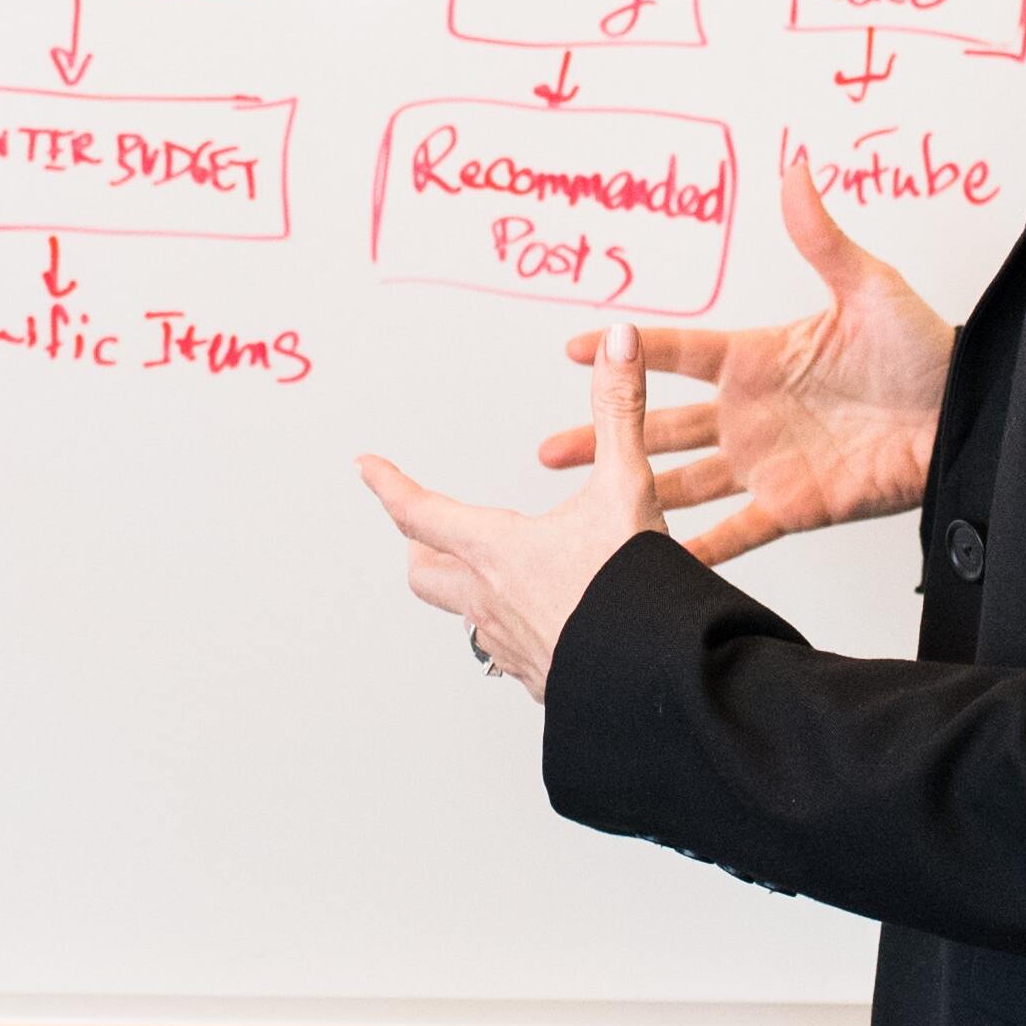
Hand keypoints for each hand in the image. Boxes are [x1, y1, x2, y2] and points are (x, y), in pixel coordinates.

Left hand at [359, 318, 663, 698]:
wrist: (661, 682)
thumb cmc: (636, 590)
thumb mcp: (629, 487)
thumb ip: (620, 412)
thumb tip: (619, 343)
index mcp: (496, 551)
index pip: (419, 512)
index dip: (388, 485)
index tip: (365, 466)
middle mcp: (490, 602)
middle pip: (425, 574)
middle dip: (418, 547)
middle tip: (418, 529)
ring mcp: (513, 648)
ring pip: (466, 619)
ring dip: (467, 593)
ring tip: (487, 575)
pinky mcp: (543, 682)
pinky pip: (509, 655)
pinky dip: (514, 631)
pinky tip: (544, 624)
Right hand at [535, 154, 953, 566]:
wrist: (969, 418)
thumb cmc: (928, 350)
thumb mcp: (869, 288)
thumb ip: (821, 237)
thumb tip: (796, 168)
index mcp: (758, 359)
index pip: (678, 353)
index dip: (626, 351)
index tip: (578, 348)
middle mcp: (751, 414)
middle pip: (661, 426)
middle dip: (604, 434)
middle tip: (552, 448)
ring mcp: (767, 463)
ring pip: (682, 481)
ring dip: (634, 490)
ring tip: (584, 504)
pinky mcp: (794, 506)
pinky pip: (737, 533)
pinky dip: (697, 550)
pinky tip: (657, 561)